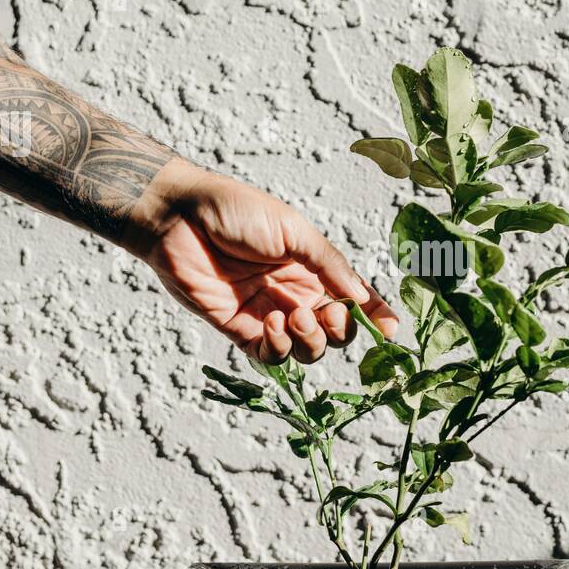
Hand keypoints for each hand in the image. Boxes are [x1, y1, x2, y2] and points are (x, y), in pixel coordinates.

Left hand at [126, 159, 397, 363]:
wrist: (178, 217)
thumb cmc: (234, 211)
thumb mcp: (294, 230)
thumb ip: (329, 264)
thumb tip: (361, 297)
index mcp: (313, 268)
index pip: (353, 299)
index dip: (375, 316)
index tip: (390, 330)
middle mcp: (295, 294)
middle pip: (336, 332)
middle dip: (340, 329)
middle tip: (324, 311)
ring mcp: (269, 315)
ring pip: (307, 351)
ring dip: (311, 340)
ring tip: (293, 315)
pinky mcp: (240, 331)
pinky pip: (271, 358)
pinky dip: (279, 348)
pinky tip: (271, 323)